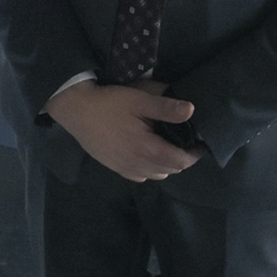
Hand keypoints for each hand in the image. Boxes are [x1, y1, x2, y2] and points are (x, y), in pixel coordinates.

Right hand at [46, 81, 203, 182]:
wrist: (76, 110)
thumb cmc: (109, 103)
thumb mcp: (139, 100)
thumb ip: (165, 108)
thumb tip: (192, 110)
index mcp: (146, 149)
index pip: (180, 162)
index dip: (194, 154)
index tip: (200, 142)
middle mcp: (138, 165)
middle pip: (170, 170)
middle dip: (182, 158)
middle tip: (186, 140)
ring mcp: (125, 169)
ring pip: (156, 175)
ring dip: (166, 164)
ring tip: (168, 146)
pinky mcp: (115, 168)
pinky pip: (141, 176)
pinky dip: (150, 168)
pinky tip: (147, 153)